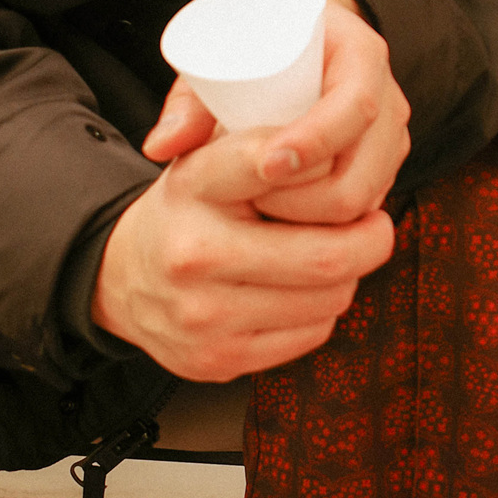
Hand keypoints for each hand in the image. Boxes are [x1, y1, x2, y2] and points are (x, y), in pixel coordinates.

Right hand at [92, 0, 411, 379]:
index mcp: (193, 186)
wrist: (120, 276)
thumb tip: (308, 146)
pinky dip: (322, 310)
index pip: (271, 161)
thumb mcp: (206, 156)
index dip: (323, 159)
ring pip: (328, 298)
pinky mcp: (218, 360)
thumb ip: (258, 138)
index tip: (347, 165)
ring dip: (349, 275)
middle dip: (371, 239)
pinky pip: (310, 334)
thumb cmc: (189, 207)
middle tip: (377, 224)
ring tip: (342, 251)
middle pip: (328, 255)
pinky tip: (310, 288)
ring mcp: (205, 314)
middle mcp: (195, 251)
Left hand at [140, 0, 410, 225]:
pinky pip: (365, 213)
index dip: (316, 140)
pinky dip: (330, 229)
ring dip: (318, 221)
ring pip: (368, 200)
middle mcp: (386, 98)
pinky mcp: (381, 170)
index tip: (266, 165)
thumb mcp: (227, 59)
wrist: (305, 46)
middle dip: (310, 199)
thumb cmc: (263, 50)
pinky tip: (289, 232)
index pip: (355, 104)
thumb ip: (190, 102)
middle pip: (366, 170)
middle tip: (253, 201)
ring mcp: (388, 140)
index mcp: (359, 55)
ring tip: (263, 215)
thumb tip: (161, 147)